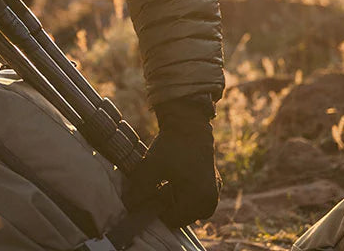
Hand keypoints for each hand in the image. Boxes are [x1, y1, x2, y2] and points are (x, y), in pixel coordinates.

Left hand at [129, 94, 220, 227]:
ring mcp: (214, 193)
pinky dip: (182, 192)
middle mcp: (210, 202)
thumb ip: (139, 188)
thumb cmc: (171, 145)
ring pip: (186, 207)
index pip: (171, 219)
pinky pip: (194, 198)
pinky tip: (172, 176)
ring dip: (172, 198)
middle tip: (155, 183)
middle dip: (165, 203)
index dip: (155, 208)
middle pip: (180, 215)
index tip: (147, 191)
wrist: (189, 122)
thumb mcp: (151, 166)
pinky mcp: (213, 184)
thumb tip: (129, 205)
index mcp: (199, 201)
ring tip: (163, 178)